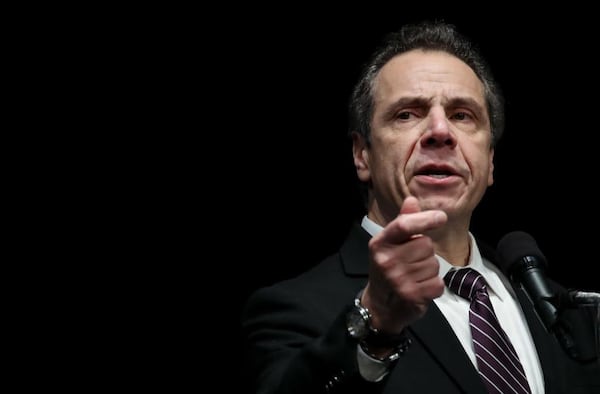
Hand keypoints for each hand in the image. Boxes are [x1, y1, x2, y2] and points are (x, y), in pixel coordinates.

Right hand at [362, 196, 446, 333]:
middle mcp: (386, 260)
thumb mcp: (390, 244)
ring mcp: (398, 279)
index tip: (441, 217)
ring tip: (414, 276)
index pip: (403, 225)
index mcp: (379, 243)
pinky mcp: (411, 296)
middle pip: (425, 245)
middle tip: (411, 262)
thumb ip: (403, 222)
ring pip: (433, 264)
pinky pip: (438, 283)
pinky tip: (420, 288)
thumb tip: (412, 200)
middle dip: (425, 253)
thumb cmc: (388, 269)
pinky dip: (434, 286)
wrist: (380, 305)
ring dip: (429, 270)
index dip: (424, 219)